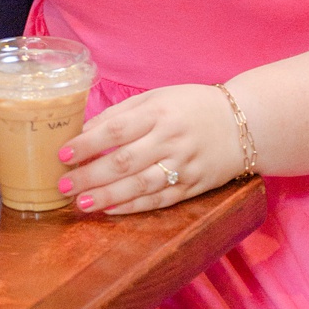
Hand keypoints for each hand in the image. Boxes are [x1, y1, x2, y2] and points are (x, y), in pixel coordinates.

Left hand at [57, 83, 249, 214]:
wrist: (244, 124)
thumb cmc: (194, 106)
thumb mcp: (160, 97)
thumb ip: (123, 113)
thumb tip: (85, 132)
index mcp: (160, 112)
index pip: (117, 129)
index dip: (87, 143)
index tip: (63, 154)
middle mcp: (171, 139)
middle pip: (124, 161)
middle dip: (90, 176)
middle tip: (64, 186)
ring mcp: (183, 165)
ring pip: (139, 186)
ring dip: (107, 197)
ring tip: (80, 204)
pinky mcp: (192, 186)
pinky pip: (158, 200)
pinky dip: (132, 207)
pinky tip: (110, 211)